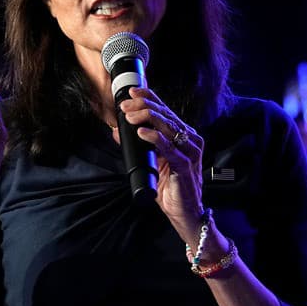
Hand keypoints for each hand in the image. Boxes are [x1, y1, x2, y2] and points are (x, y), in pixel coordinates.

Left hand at [115, 87, 204, 227]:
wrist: (185, 213)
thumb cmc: (170, 188)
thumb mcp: (150, 163)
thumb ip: (136, 146)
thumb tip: (116, 131)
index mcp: (183, 136)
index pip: (166, 111)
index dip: (149, 98)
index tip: (131, 92)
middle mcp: (189, 140)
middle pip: (166, 115)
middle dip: (143, 106)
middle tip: (125, 105)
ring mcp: (190, 152)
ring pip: (168, 127)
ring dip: (147, 118)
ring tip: (130, 115)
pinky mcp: (186, 166)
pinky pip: (170, 148)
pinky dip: (155, 138)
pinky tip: (142, 132)